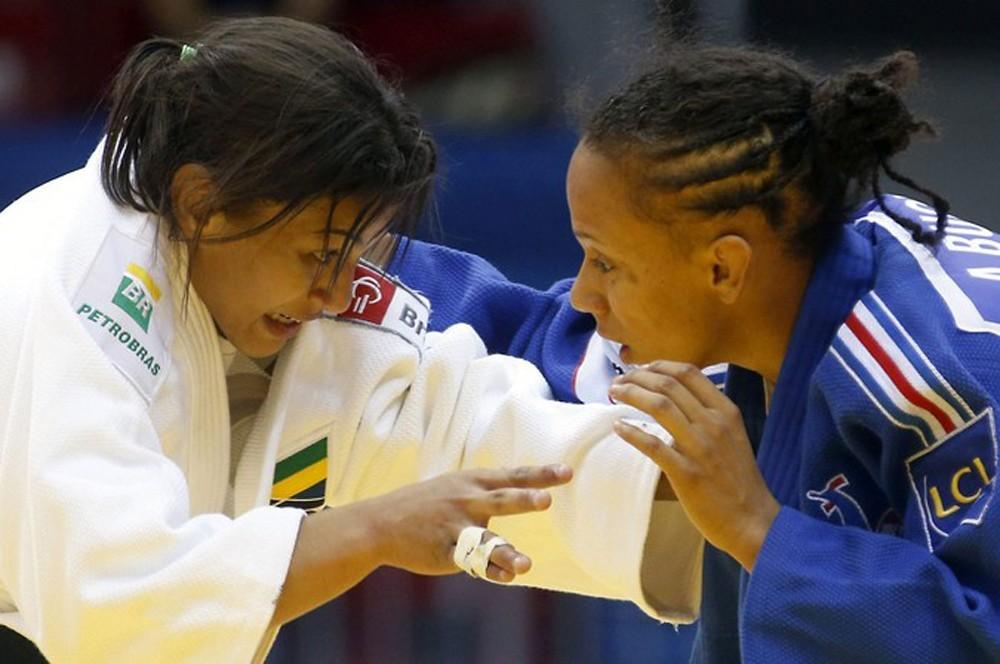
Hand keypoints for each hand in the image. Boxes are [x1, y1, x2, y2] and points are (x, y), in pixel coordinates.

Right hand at [368, 464, 572, 582]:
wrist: (380, 523)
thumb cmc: (425, 503)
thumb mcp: (454, 485)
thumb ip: (487, 489)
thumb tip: (524, 486)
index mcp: (472, 482)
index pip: (513, 476)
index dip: (541, 474)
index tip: (567, 472)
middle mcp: (467, 501)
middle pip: (502, 500)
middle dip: (524, 499)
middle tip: (546, 500)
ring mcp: (456, 528)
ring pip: (487, 540)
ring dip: (507, 552)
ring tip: (525, 564)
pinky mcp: (446, 552)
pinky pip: (473, 563)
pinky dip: (493, 571)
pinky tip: (510, 576)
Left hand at [609, 361, 778, 570]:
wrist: (753, 521)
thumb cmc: (738, 480)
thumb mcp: (733, 436)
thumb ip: (709, 415)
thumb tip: (678, 398)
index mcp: (726, 412)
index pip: (689, 373)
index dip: (660, 365)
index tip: (641, 368)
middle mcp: (714, 424)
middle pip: (668, 385)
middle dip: (638, 377)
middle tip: (619, 380)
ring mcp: (700, 448)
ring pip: (659, 406)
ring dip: (631, 394)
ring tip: (614, 393)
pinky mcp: (686, 474)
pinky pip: (653, 445)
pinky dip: (632, 432)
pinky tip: (618, 427)